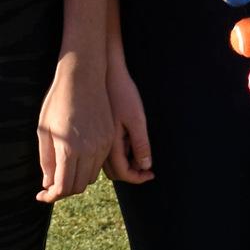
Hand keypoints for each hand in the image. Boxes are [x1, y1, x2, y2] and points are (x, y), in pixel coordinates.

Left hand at [36, 52, 113, 202]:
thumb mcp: (44, 130)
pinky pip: (100, 163)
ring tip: (64, 172)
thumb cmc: (58, 101)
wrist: (83, 76)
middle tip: (52, 185)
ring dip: (77, 179)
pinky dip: (88, 168)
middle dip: (64, 190)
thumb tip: (48, 183)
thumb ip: (46, 160)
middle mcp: (88, 150)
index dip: (51, 196)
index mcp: (69, 149)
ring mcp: (102, 144)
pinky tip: (77, 159)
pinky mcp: (109, 138)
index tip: (42, 195)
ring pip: (91, 177)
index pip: (63, 187)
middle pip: (79, 186)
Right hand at [105, 52, 153, 184]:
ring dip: (126, 163)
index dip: (138, 178)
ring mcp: (98, 137)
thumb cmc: (123, 92)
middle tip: (147, 167)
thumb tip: (145, 167)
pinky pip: (109, 150)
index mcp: (109, 144)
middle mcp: (100, 144)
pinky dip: (121, 152)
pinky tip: (130, 139)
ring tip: (140, 152)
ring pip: (111, 162)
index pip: (122, 173)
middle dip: (132, 173)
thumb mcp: (137, 119)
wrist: (107, 71)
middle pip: (115, 171)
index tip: (151, 174)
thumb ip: (140, 144)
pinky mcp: (99, 129)